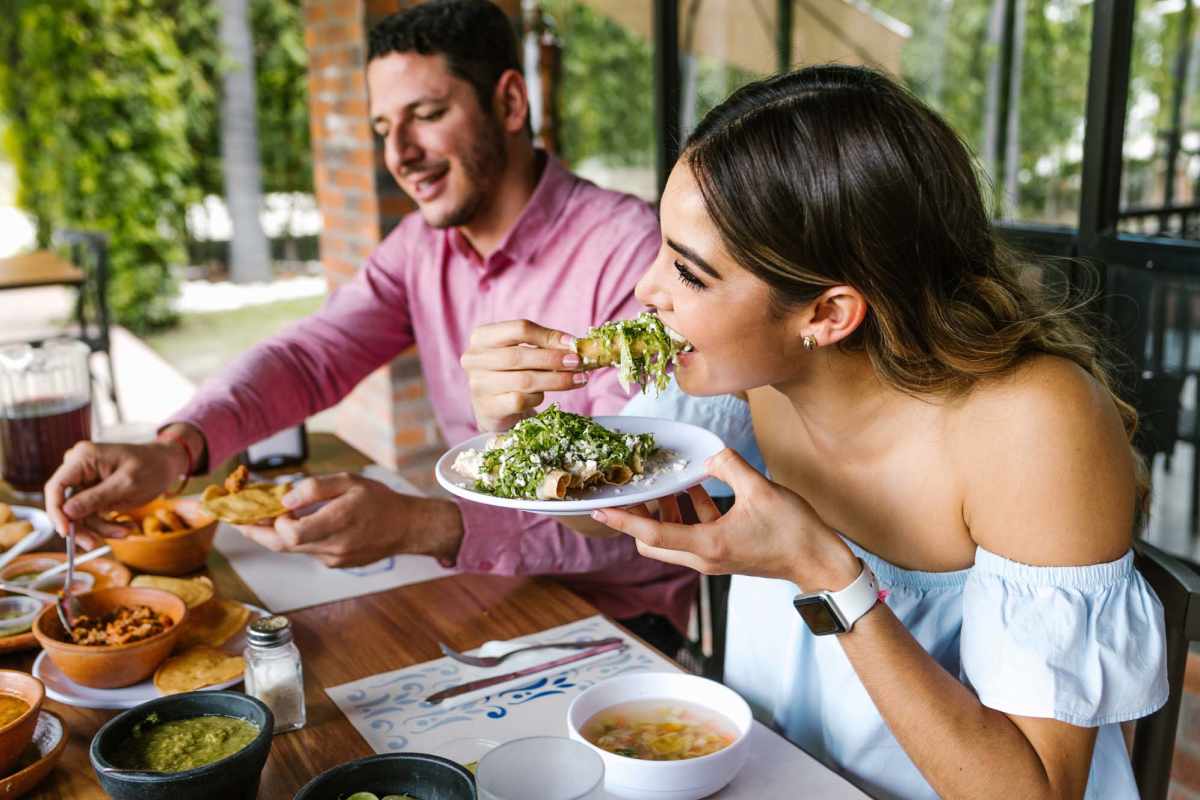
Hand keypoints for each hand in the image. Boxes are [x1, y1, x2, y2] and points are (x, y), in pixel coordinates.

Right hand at [44, 439, 188, 547]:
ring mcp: (85, 481)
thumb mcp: (127, 484)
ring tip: (126, 531)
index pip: (56, 487)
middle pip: (66, 505)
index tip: (65, 533)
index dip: (56, 511)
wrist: (167, 465)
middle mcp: (78, 468)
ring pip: (80, 515)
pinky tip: (126, 526)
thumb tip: (67, 512)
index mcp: (83, 458)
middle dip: (81, 526)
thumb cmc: (152, 466)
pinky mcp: (93, 494)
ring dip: (101, 528)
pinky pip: (91, 516)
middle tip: (94, 544)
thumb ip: (96, 498)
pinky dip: (107, 525)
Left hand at [234, 473, 462, 566]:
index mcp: (338, 522)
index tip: (271, 505)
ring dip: (276, 534)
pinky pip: (308, 551)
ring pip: (293, 550)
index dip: (273, 521)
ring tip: (262, 517)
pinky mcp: (335, 564)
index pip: (290, 533)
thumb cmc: (379, 500)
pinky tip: (296, 524)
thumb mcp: (350, 482)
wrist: (406, 528)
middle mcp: (333, 546)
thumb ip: (316, 488)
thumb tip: (285, 499)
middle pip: (282, 546)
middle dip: (257, 532)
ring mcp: (333, 559)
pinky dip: (297, 538)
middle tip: (237, 520)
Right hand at [460, 319, 587, 431]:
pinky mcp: (488, 408)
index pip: (519, 329)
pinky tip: (544, 396)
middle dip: (553, 359)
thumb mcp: (523, 353)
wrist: (493, 409)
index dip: (549, 336)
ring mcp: (478, 385)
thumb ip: (543, 345)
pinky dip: (538, 398)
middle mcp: (475, 358)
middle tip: (577, 362)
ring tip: (578, 379)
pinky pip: (520, 400)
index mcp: (482, 337)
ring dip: (556, 380)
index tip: (572, 343)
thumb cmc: (512, 374)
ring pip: (524, 380)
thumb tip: (573, 344)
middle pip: (520, 355)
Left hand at [593, 449, 860, 589]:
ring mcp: (712, 557)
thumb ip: (729, 466)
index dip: (623, 519)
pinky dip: (688, 512)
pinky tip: (696, 486)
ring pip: (671, 537)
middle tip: (637, 486)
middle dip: (640, 514)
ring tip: (668, 481)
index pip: (652, 534)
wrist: (818, 562)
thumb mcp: (760, 490)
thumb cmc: (793, 531)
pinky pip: (692, 532)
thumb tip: (709, 455)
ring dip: (665, 511)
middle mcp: (703, 557)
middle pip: (652, 541)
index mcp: (707, 545)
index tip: (599, 508)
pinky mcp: (723, 552)